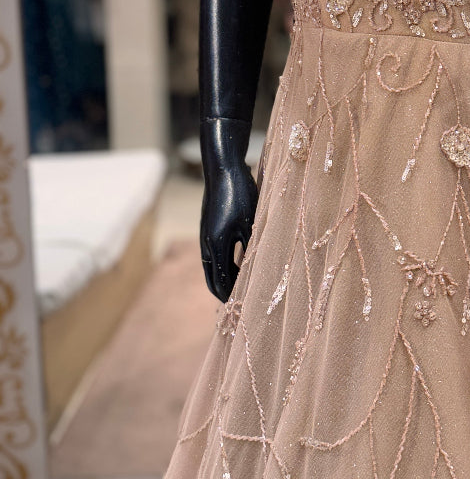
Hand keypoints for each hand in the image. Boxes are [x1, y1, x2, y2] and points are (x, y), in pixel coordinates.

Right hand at [199, 118, 257, 301]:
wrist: (223, 168)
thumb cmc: (241, 193)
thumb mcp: (251, 221)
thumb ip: (251, 247)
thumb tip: (256, 270)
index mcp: (217, 244)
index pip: (221, 281)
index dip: (231, 297)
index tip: (242, 310)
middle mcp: (207, 242)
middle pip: (212, 278)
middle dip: (223, 293)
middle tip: (237, 306)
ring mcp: (205, 234)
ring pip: (210, 266)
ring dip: (221, 279)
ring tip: (235, 290)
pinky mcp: (207, 226)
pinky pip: (211, 255)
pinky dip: (220, 265)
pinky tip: (234, 264)